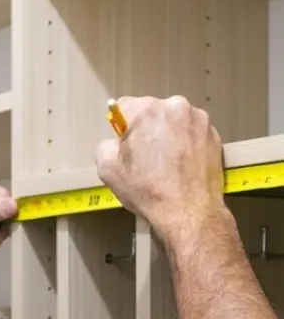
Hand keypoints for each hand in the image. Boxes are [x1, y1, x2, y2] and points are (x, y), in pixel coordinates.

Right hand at [95, 95, 225, 240]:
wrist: (188, 212)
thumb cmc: (149, 191)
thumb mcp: (107, 169)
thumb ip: (105, 145)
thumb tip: (116, 143)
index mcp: (146, 110)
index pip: (124, 106)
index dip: (121, 127)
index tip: (124, 144)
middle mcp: (175, 107)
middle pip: (151, 112)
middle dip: (145, 130)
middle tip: (144, 158)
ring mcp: (198, 120)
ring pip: (173, 121)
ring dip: (166, 135)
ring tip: (164, 164)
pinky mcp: (214, 135)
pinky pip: (191, 133)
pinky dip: (184, 144)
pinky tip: (179, 166)